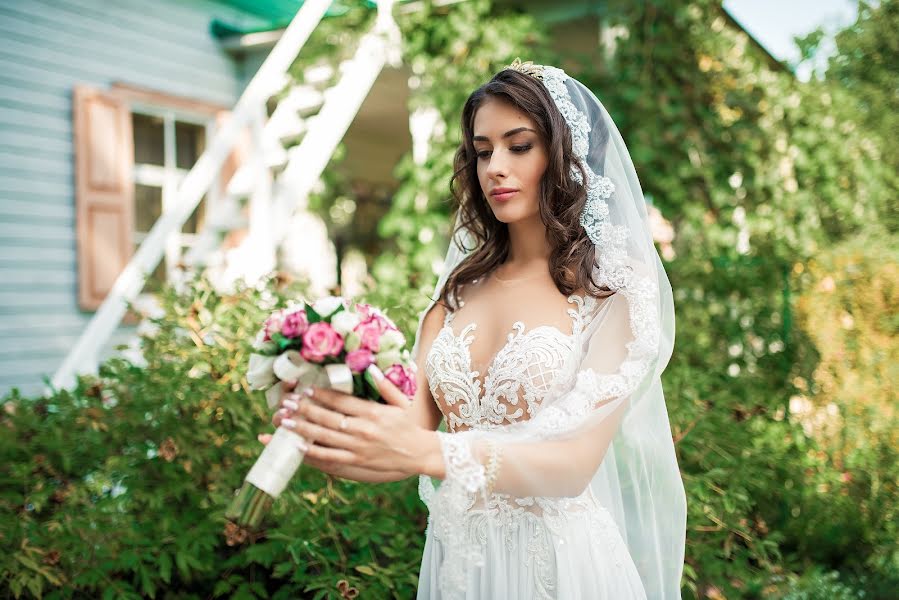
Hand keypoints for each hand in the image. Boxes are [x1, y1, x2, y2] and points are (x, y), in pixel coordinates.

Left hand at [258, 378, 408, 482]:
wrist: (420, 454)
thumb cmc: (409, 427)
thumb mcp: (401, 402)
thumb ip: (384, 386)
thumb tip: (370, 370)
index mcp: (373, 413)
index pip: (342, 401)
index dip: (322, 395)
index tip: (306, 389)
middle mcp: (363, 429)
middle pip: (328, 418)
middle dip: (305, 410)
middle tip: (287, 403)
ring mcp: (359, 448)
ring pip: (325, 437)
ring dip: (303, 429)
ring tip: (285, 421)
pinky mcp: (357, 463)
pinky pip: (331, 458)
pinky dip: (313, 453)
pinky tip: (298, 446)